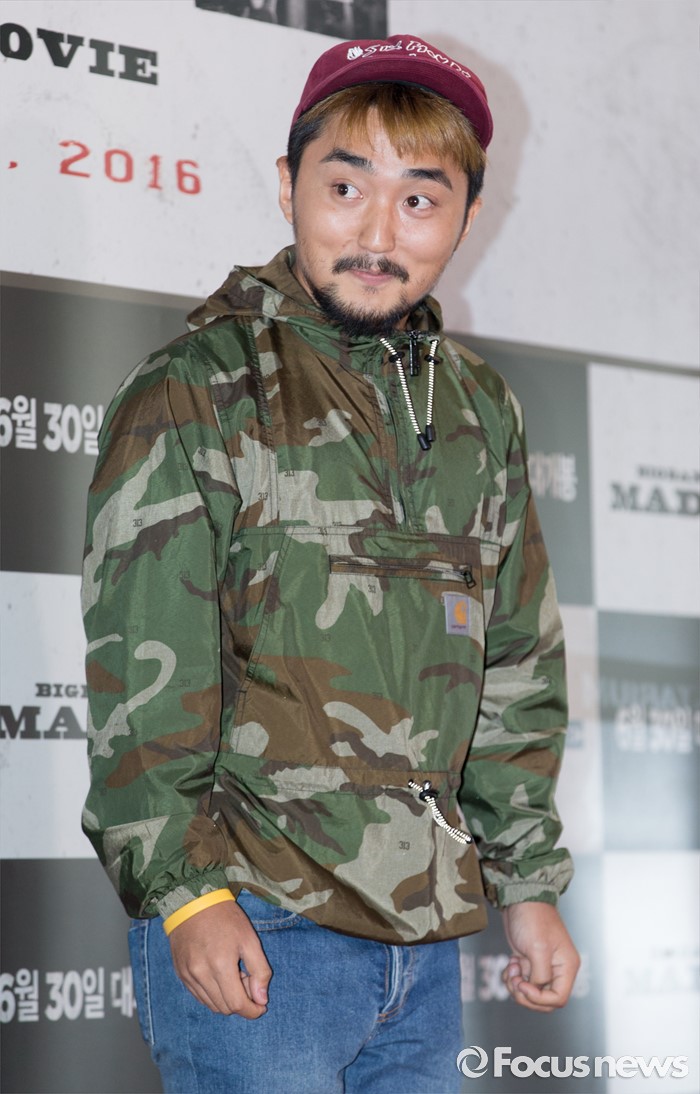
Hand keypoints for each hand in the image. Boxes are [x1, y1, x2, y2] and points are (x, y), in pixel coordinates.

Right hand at [168, 899, 271, 1018]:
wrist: (193, 902)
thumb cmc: (225, 918)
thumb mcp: (250, 939)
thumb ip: (260, 971)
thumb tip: (261, 1000)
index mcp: (220, 966)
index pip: (237, 1005)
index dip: (252, 1011)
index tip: (261, 1006)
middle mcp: (201, 975)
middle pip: (224, 1008)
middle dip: (241, 1002)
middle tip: (248, 980)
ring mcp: (188, 976)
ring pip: (211, 1005)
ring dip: (227, 999)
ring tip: (234, 976)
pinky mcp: (181, 974)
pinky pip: (199, 997)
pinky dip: (213, 995)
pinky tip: (220, 977)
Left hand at [501, 902, 579, 1011]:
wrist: (521, 899)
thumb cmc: (533, 919)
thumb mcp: (538, 949)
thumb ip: (540, 974)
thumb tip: (535, 988)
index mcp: (566, 967)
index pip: (558, 998)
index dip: (539, 998)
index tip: (523, 985)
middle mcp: (557, 969)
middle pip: (544, 1000)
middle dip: (525, 995)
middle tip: (514, 980)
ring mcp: (543, 966)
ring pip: (531, 992)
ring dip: (516, 986)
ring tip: (511, 968)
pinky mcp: (529, 962)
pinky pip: (522, 981)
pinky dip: (512, 978)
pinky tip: (510, 964)